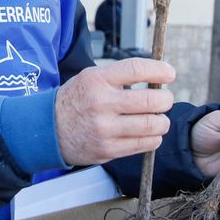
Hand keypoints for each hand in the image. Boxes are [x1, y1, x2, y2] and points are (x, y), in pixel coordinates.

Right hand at [55, 58, 175, 165]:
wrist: (49, 129)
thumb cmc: (77, 100)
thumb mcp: (91, 78)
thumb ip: (120, 76)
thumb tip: (157, 76)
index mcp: (97, 80)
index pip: (137, 69)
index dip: (159, 70)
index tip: (170, 74)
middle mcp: (101, 103)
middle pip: (151, 101)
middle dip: (166, 100)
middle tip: (165, 100)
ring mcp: (105, 129)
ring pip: (152, 125)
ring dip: (162, 121)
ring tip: (159, 119)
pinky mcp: (108, 149)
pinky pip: (144, 144)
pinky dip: (154, 138)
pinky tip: (149, 133)